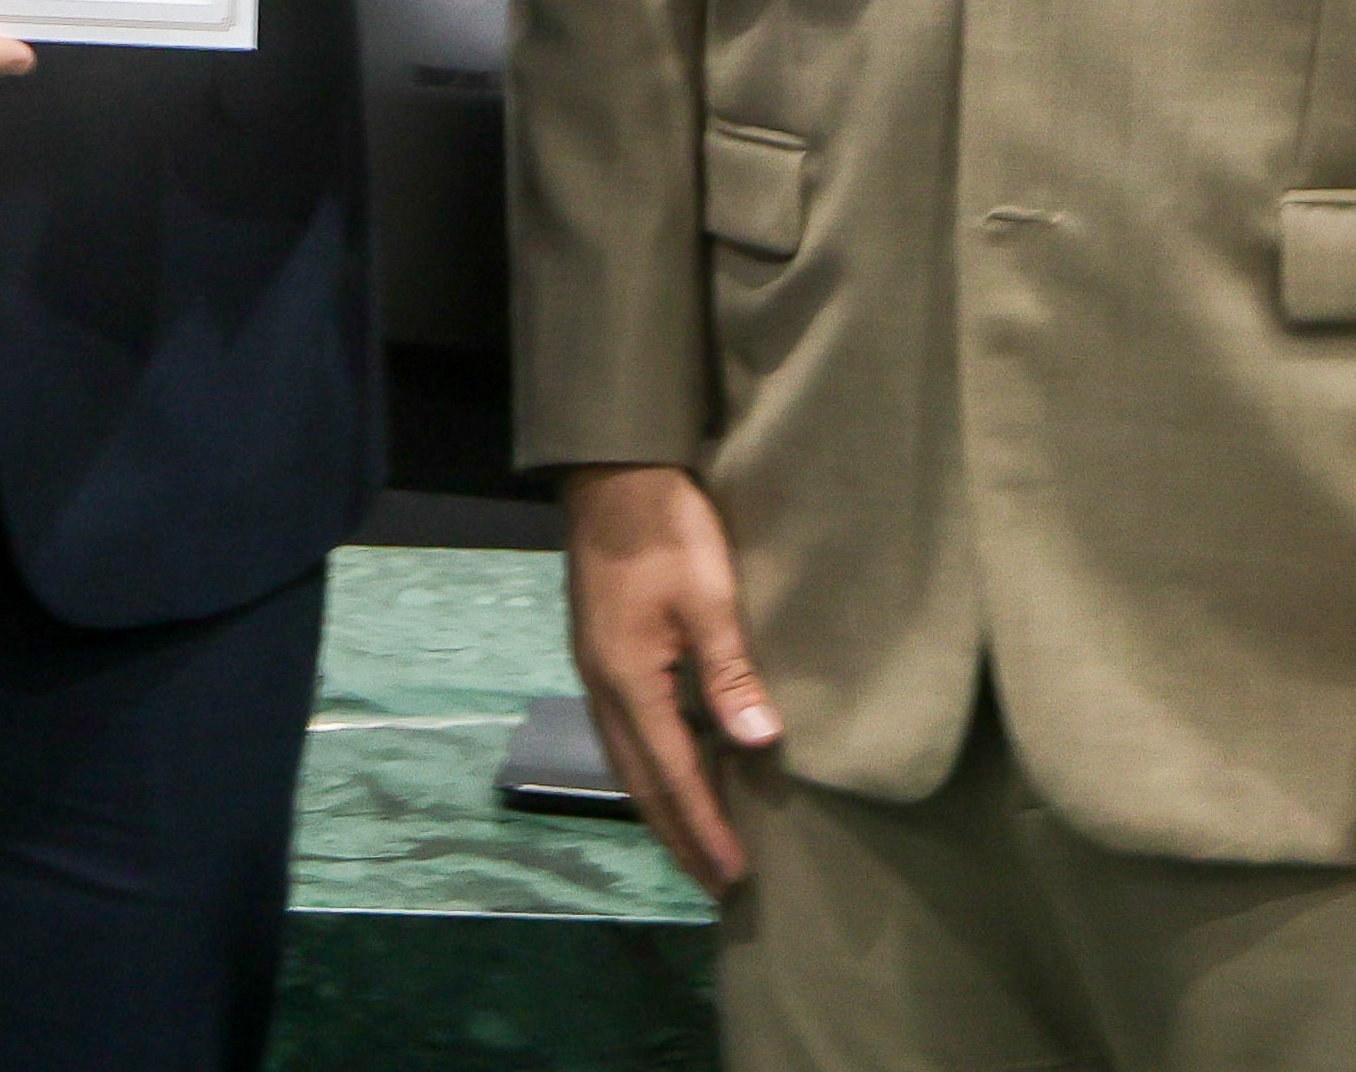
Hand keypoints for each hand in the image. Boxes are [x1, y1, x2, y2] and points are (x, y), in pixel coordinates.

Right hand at [560, 462, 777, 892]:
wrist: (611, 473)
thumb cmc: (666, 528)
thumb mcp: (707, 594)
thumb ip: (730, 670)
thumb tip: (759, 744)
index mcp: (627, 680)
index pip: (671, 774)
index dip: (703, 826)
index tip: (732, 875)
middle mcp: (603, 687)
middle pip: (640, 782)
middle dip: (678, 835)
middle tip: (715, 883)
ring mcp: (597, 671)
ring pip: (628, 762)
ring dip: (663, 808)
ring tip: (697, 844)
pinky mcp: (603, 654)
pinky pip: (627, 736)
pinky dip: (653, 771)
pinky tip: (677, 773)